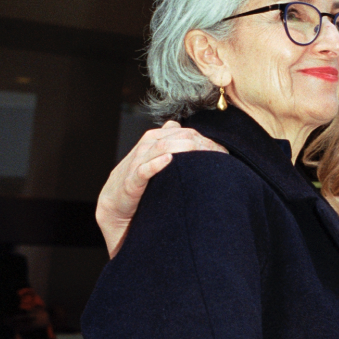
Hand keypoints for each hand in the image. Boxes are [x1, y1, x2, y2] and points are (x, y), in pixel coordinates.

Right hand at [96, 120, 226, 257]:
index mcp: (154, 140)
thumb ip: (170, 145)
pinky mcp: (131, 182)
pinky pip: (143, 170)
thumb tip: (187, 133)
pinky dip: (155, 164)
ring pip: (161, 148)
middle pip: (177, 137)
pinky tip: (169, 161)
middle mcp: (146, 147)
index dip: (205, 140)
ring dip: (184, 149)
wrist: (115, 207)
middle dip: (200, 144)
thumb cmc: (141, 184)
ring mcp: (137, 163)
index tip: (223, 153)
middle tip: (219, 156)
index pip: (184, 132)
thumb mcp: (156, 161)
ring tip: (203, 155)